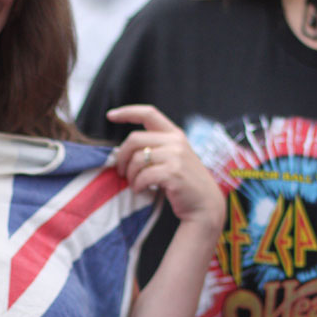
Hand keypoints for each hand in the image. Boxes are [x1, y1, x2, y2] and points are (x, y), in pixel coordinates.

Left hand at [108, 104, 224, 230]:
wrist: (206, 205)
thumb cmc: (185, 183)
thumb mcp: (175, 158)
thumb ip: (156, 148)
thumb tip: (124, 150)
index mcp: (175, 134)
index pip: (149, 113)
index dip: (127, 112)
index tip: (111, 115)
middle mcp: (176, 141)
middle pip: (134, 139)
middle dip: (122, 156)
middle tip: (120, 171)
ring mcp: (176, 156)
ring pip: (137, 159)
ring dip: (130, 175)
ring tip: (134, 184)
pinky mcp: (173, 173)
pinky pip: (143, 176)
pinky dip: (137, 185)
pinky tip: (140, 189)